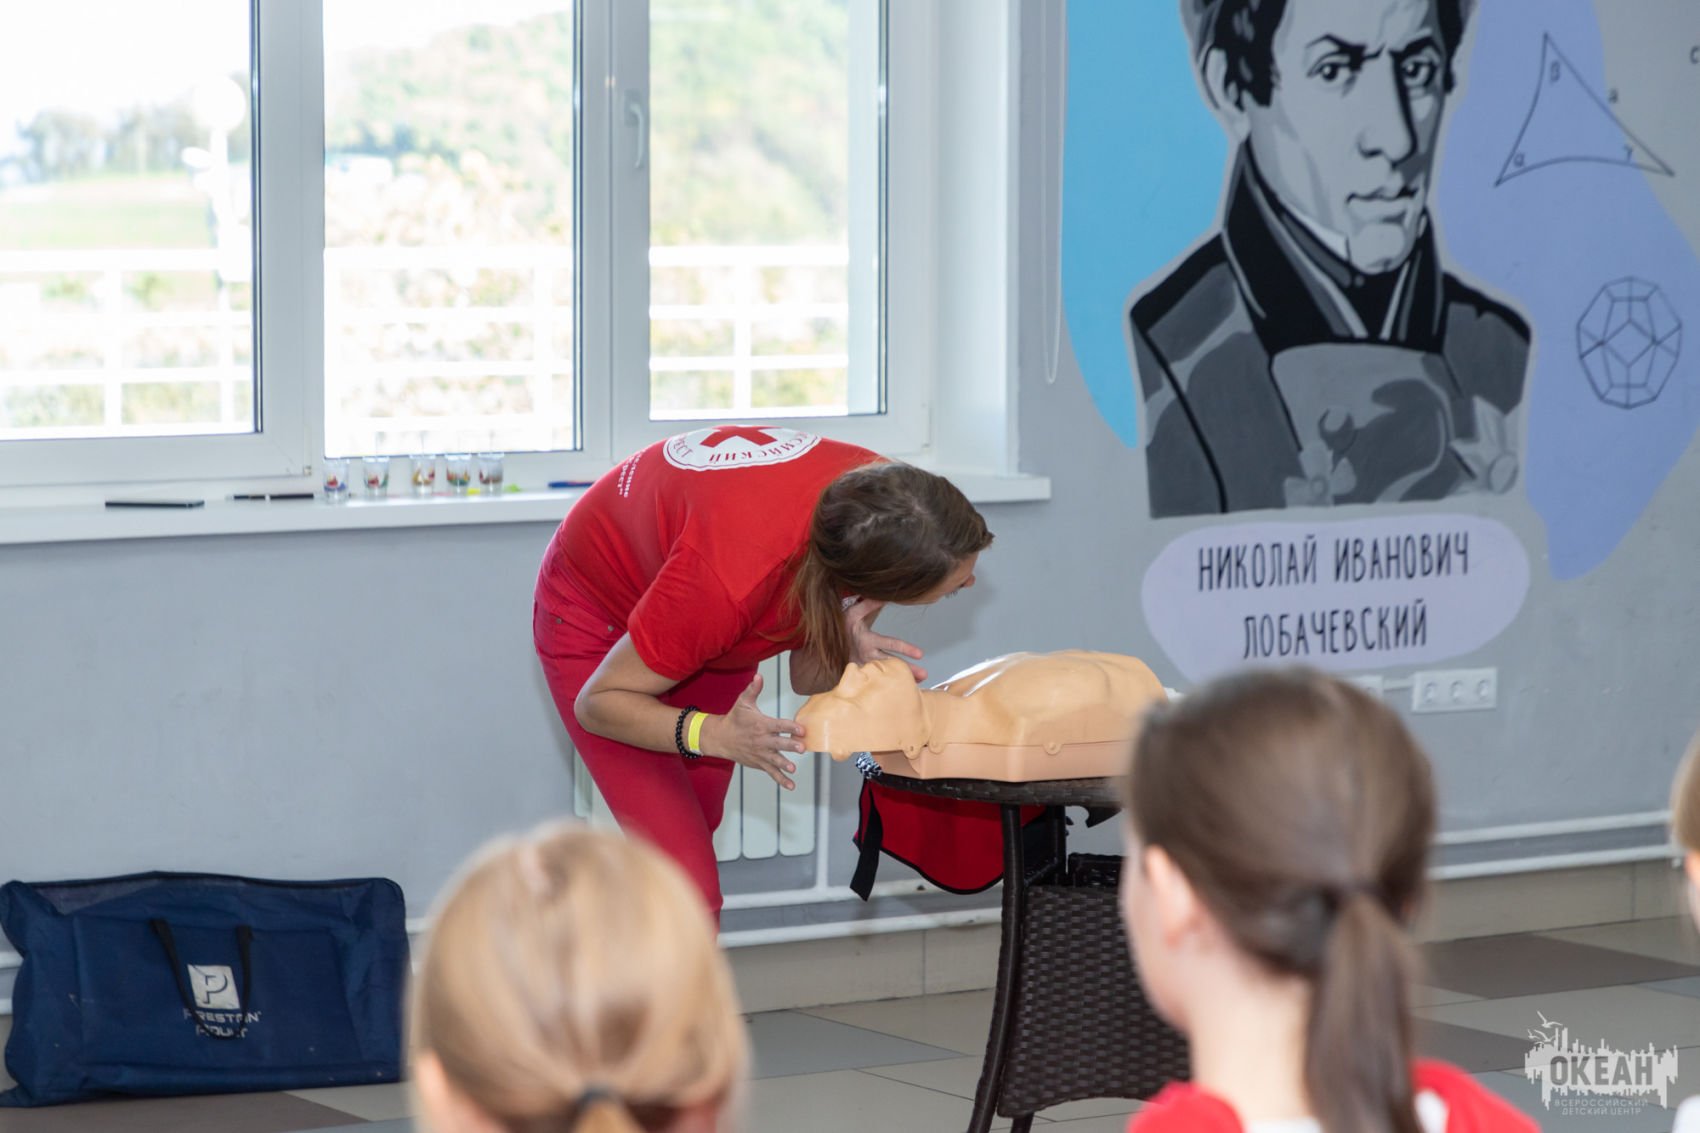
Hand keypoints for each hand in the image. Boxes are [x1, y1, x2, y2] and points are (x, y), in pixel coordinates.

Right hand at [700, 674, 804, 790]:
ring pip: (774, 760)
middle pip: (778, 743)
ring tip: (792, 768)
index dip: (790, 727)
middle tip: (801, 748)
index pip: (778, 725)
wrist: (720, 738)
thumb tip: (759, 676)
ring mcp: (760, 754)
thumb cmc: (735, 718)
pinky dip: (781, 780)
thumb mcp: (743, 702)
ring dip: (784, 764)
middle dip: (789, 746)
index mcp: (761, 724)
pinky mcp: (759, 763)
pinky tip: (791, 785)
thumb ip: (753, 689)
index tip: (801, 729)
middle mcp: (761, 740)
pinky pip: (771, 772)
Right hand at [844, 598, 925, 681]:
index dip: (905, 649)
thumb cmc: (842, 627)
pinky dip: (890, 683)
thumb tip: (884, 596)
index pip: (890, 644)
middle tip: (925, 674)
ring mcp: (866, 666)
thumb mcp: (853, 613)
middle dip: (908, 670)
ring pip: (886, 674)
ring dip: (902, 678)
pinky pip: (878, 680)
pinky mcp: (864, 673)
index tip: (920, 654)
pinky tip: (902, 687)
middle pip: (891, 664)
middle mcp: (868, 655)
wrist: (825, 645)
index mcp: (868, 640)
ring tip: (920, 682)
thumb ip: (868, 604)